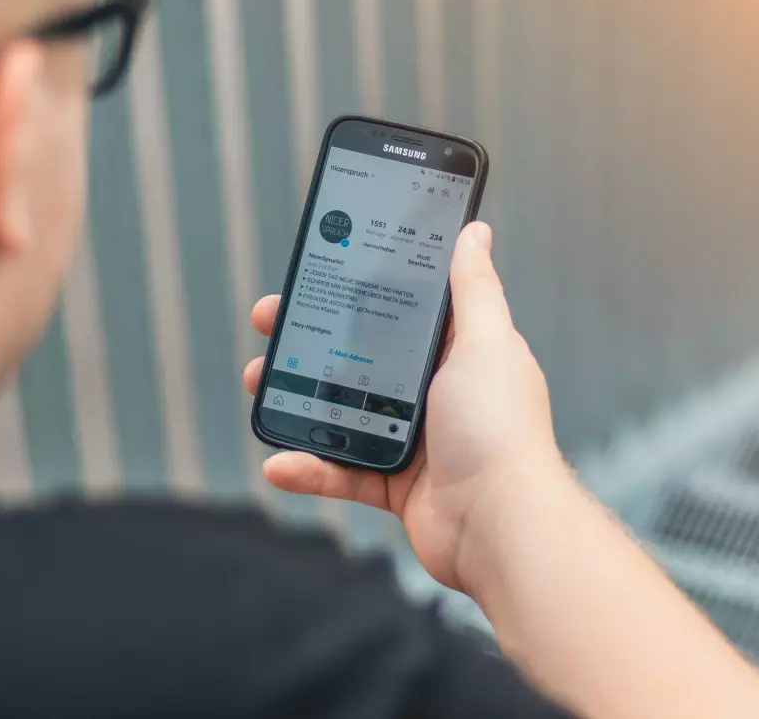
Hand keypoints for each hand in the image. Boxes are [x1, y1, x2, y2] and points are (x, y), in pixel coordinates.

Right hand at [243, 222, 564, 592]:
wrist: (502, 527)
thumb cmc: (500, 430)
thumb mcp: (486, 342)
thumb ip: (473, 287)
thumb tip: (474, 231)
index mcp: (458, 352)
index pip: (400, 307)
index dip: (357, 287)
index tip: (318, 272)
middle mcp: (436, 391)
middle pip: (359, 354)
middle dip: (309, 337)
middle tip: (270, 324)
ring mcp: (415, 439)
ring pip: (341, 409)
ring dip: (295, 396)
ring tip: (257, 381)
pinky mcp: (397, 484)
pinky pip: (342, 470)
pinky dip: (309, 467)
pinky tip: (278, 462)